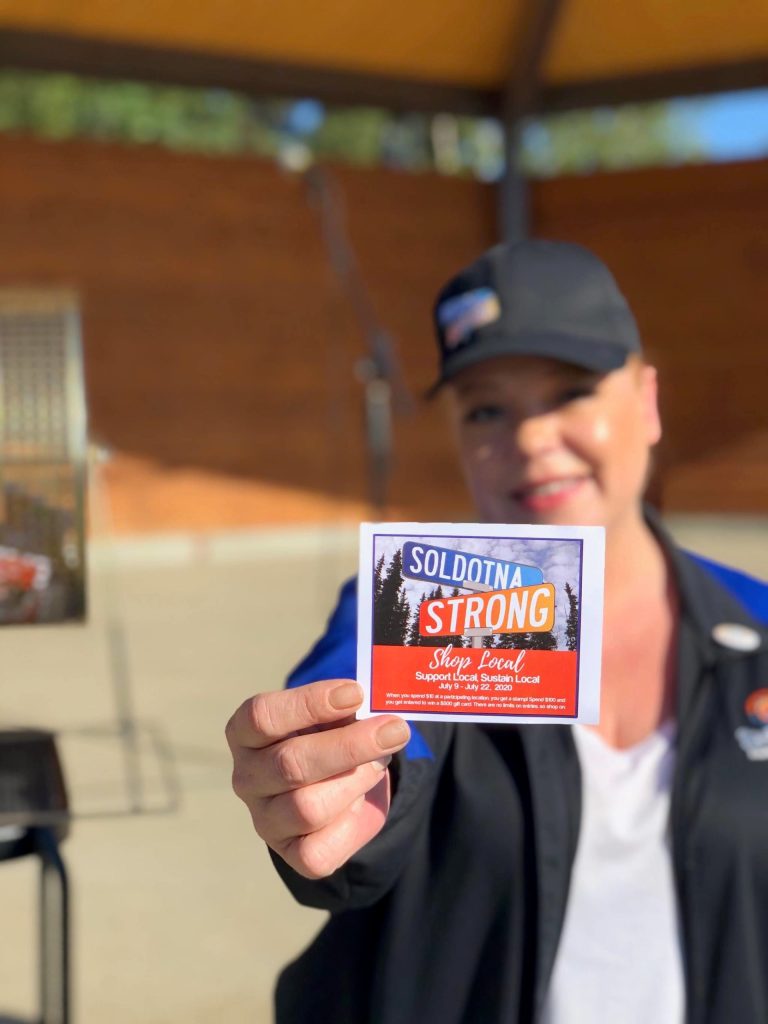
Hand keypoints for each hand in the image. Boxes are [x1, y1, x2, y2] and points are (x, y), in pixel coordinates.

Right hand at [225, 679, 410, 878]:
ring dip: (355, 782)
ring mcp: (265, 820)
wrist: (341, 785)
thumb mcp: (334, 714)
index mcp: (246, 734)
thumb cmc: (330, 736)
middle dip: (350, 746)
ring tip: (379, 763)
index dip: (310, 703)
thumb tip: (377, 704)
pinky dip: (352, 823)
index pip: (263, 716)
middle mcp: (247, 778)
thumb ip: (346, 707)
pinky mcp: (291, 854)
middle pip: (290, 763)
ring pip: (307, 808)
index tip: (356, 693)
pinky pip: (319, 851)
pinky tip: (363, 800)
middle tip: (394, 730)